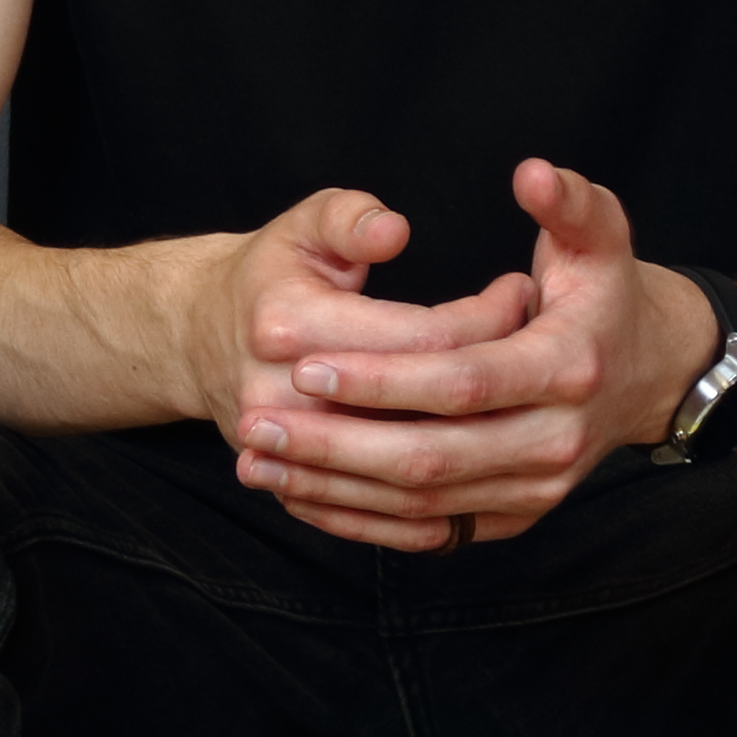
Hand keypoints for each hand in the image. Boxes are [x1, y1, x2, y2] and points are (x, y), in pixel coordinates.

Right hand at [191, 190, 533, 515]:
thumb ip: (350, 218)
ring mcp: (284, 452)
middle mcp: (277, 395)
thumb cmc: (272, 273)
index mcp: (288, 323)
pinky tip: (474, 479)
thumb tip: (394, 231)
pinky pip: (371, 519)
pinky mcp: (289, 486)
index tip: (524, 290)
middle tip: (537, 350)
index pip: (419, 339)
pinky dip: (428, 508)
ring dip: (471, 449)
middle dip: (490, 383)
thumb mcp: (306, 224)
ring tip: (516, 408)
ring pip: (400, 475)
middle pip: (416, 411)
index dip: (486, 317)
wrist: (199, 339)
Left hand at [233, 158, 715, 551]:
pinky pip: (427, 531)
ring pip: (422, 502)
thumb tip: (530, 173)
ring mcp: (535, 490)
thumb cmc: (603, 293)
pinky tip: (299, 494)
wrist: (646, 373)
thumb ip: (565, 201)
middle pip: (432, 455)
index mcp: (569, 369)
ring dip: (333, 487)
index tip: (306, 364)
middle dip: (337, 443)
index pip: (461, 381)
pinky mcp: (512, 517)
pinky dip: (359, 520)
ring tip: (258, 459)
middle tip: (257, 421)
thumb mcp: (598, 235)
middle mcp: (556, 443)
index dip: (382, 379)